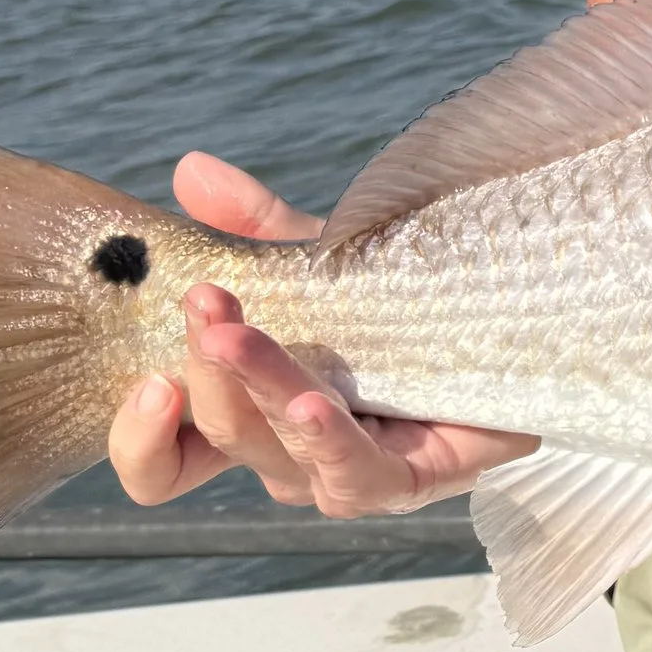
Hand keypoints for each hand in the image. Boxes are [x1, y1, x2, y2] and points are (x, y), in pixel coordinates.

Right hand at [106, 151, 537, 518]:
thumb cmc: (403, 307)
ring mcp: (344, 474)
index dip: (138, 438)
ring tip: (239, 340)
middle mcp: (288, 456)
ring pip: (278, 454)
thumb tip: (192, 169)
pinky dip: (324, 438)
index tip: (144, 378)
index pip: (163, 464)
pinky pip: (354, 474)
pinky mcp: (407, 482)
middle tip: (205, 302)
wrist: (513, 328)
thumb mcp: (325, 261)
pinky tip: (312, 400)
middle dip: (208, 367)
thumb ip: (259, 225)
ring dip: (256, 390)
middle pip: (223, 435)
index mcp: (252, 415)